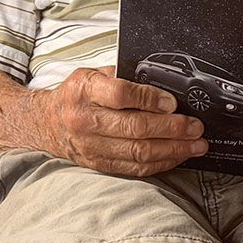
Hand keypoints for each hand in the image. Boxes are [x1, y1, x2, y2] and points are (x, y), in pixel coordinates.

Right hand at [40, 66, 206, 176]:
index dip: (150, 99)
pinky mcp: (97, 164)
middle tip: (195, 127)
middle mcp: (85, 119)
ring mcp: (91, 146)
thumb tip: (162, 86)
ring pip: (137, 152)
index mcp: (84, 90)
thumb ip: (122, 77)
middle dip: (171, 129)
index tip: (173, 102)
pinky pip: (134, 168)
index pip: (120, 95)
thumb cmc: (77, 94)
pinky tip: (176, 156)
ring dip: (172, 150)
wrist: (48, 123)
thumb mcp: (93, 74)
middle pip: (134, 128)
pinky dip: (159, 163)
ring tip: (195, 145)